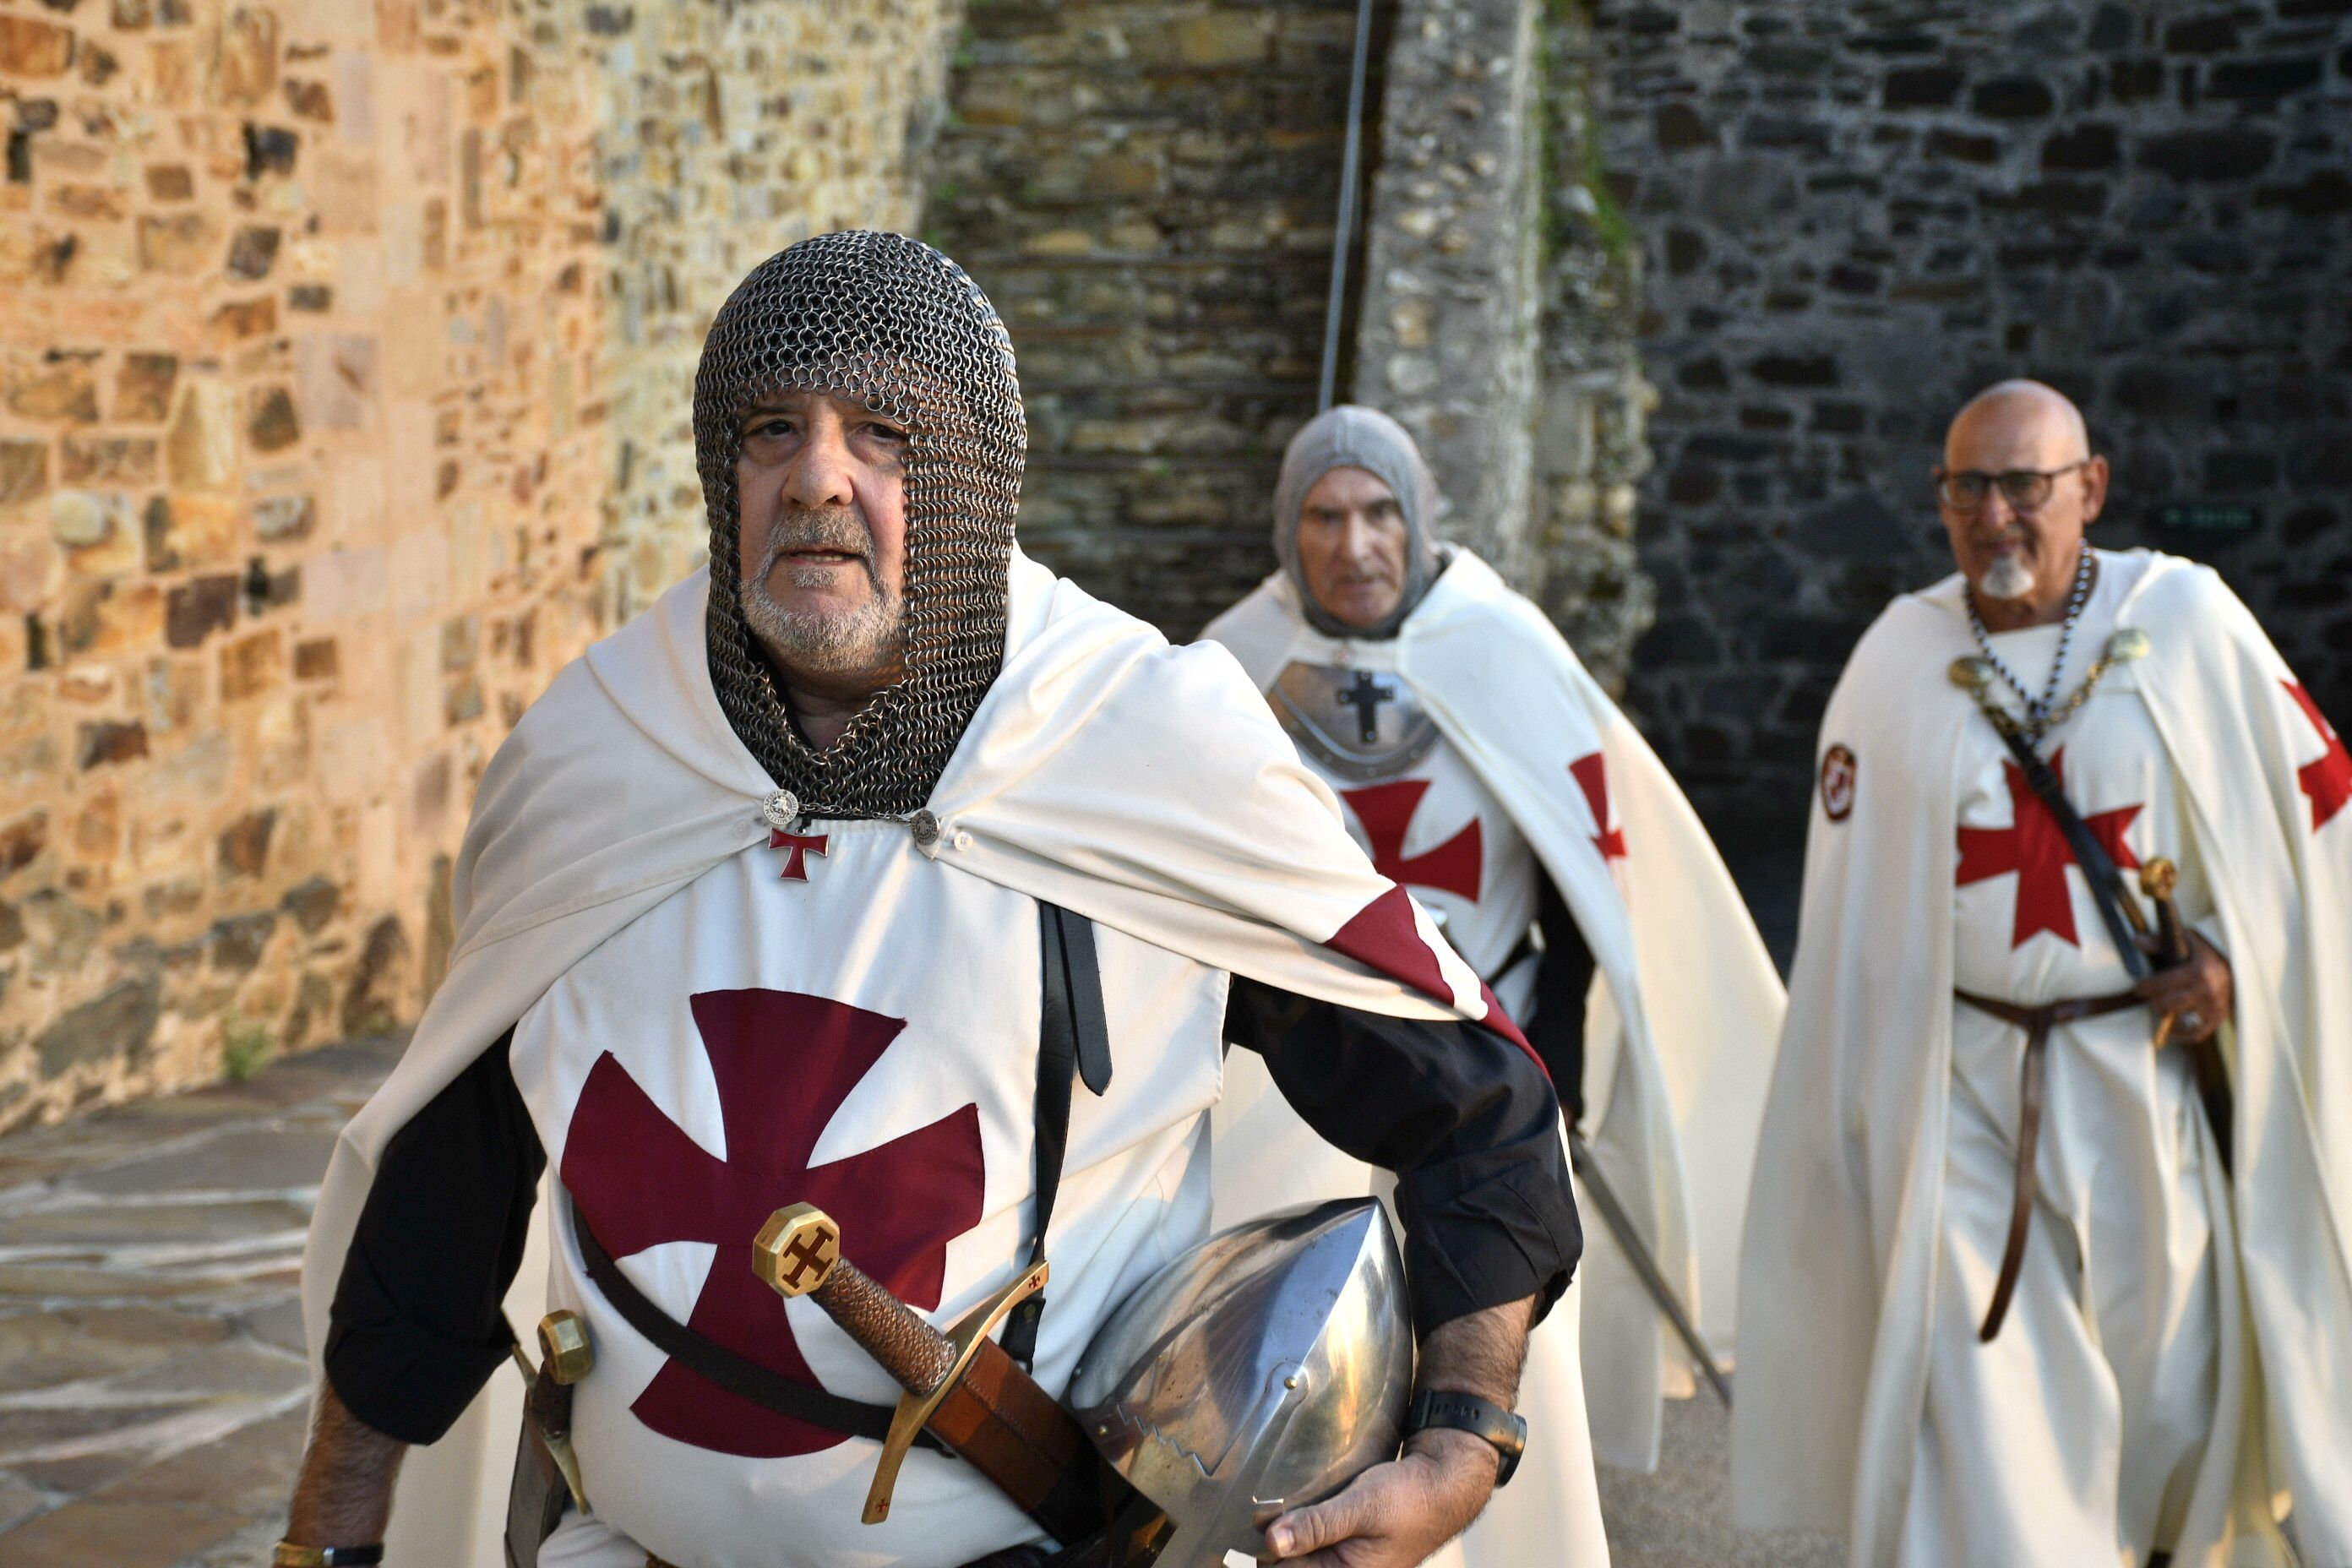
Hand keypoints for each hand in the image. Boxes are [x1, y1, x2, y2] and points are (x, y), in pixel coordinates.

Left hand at [1260, 1426, 1499, 1565]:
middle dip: (1275, 1541)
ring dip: (1286, 1531)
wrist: (1444, 1481)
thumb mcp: (1361, 1507)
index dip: (1266, 1552)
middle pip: (1291, 1562)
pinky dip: (1301, 1525)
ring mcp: (1345, 1559)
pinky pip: (1313, 1539)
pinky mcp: (1345, 1542)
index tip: (1249, 1528)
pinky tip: (1292, 1506)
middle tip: (1255, 1512)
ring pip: (1300, 1549)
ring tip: (1270, 1506)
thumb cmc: (1411, 1498)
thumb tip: (1272, 1542)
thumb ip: (1316, 1525)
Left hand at [2135, 929, 2231, 1046]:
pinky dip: (2181, 1034)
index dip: (2145, 987)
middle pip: (2168, 1004)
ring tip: (2162, 1008)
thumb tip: (2137, 941)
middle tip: (2151, 997)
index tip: (2138, 988)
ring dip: (2166, 1016)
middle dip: (2155, 1001)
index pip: (2162, 984)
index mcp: (2199, 970)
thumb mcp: (2189, 941)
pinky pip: (2195, 1034)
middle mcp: (2207, 990)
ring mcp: (2214, 1007)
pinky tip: (2171, 1028)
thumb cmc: (2210, 953)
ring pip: (2179, 1020)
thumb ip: (2161, 942)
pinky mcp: (2218, 1018)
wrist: (2241, 968)